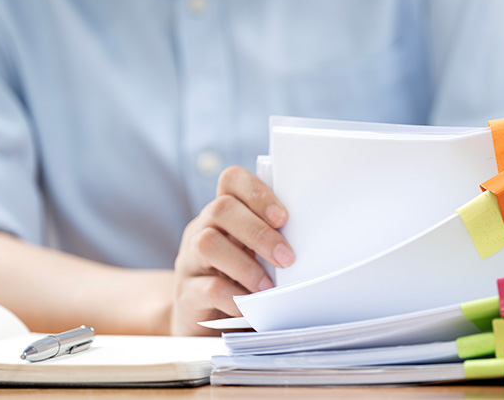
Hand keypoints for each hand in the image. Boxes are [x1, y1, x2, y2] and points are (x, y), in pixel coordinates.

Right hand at [171, 166, 293, 334]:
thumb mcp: (258, 253)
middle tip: (286, 258)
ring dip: (245, 265)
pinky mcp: (185, 294)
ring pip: (207, 244)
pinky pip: (206, 288)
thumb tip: (318, 242)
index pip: (232, 180)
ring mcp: (189, 260)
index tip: (283, 218)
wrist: (207, 322)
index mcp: (224, 213)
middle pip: (221, 209)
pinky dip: (233, 297)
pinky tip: (251, 307)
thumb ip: (277, 239)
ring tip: (268, 287)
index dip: (257, 193)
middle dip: (259, 232)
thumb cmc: (245, 280)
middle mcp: (201, 229)